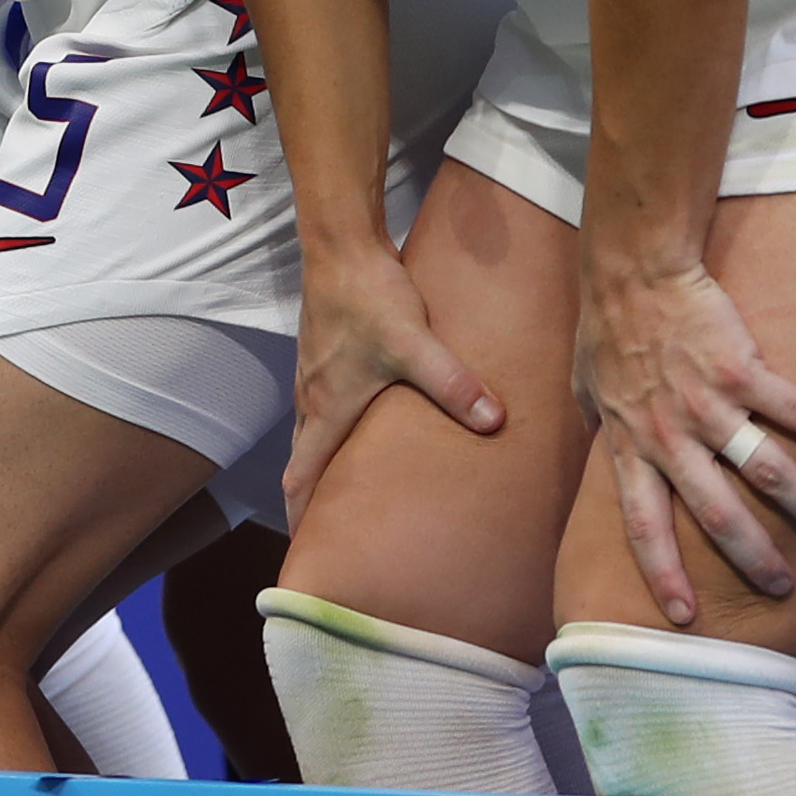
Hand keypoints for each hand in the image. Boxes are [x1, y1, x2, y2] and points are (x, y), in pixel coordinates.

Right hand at [278, 250, 505, 537]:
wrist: (341, 243)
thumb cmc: (368, 295)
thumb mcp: (415, 342)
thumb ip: (453, 384)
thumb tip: (495, 422)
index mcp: (326, 408)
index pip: (302, 476)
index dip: (301, 517)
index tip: (305, 551)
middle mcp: (313, 397)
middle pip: (304, 462)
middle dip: (313, 501)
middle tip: (332, 538)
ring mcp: (316, 374)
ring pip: (314, 434)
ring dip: (324, 467)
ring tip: (351, 495)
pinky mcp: (328, 354)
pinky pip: (325, 407)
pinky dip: (335, 434)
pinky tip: (366, 431)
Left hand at [575, 251, 795, 621]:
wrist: (634, 270)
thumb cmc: (608, 330)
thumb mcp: (587, 389)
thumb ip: (599, 429)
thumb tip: (598, 457)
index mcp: (629, 443)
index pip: (641, 523)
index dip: (661, 571)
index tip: (682, 617)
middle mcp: (667, 432)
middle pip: (713, 513)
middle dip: (751, 557)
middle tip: (782, 588)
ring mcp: (704, 401)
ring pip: (762, 468)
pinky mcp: (740, 368)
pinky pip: (793, 410)